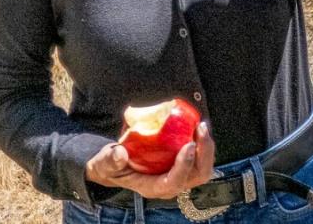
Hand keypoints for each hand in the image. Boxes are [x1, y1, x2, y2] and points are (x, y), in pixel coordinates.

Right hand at [85, 121, 215, 199]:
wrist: (116, 166)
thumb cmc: (112, 165)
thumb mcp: (105, 163)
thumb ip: (109, 160)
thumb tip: (119, 154)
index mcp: (152, 188)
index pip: (173, 182)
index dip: (184, 166)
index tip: (189, 144)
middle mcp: (170, 185)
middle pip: (197, 176)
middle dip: (205, 153)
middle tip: (200, 128)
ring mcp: (180, 176)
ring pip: (203, 168)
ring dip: (207, 147)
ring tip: (201, 126)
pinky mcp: (184, 165)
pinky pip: (201, 157)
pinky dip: (203, 143)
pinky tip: (197, 126)